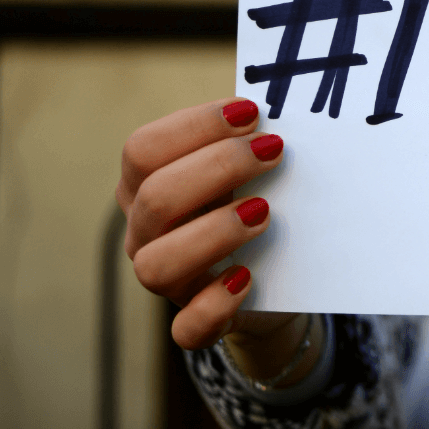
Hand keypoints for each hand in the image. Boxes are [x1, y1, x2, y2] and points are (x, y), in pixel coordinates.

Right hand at [116, 97, 307, 373]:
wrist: (278, 282)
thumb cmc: (255, 205)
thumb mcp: (248, 171)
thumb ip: (250, 140)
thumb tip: (285, 100)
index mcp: (147, 184)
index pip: (143, 148)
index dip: (195, 126)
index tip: (252, 112)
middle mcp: (146, 232)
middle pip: (153, 198)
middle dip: (217, 167)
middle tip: (274, 151)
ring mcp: (167, 280)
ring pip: (155, 265)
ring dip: (213, 232)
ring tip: (264, 212)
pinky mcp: (195, 322)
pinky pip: (187, 328)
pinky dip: (214, 306)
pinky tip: (246, 278)